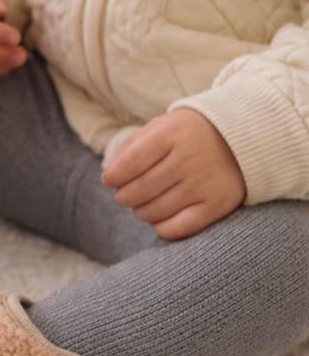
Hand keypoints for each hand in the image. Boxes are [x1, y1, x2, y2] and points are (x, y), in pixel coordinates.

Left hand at [101, 109, 246, 239]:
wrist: (247, 137)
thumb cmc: (191, 134)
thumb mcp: (162, 126)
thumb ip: (132, 146)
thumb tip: (109, 175)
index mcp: (173, 132)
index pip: (128, 164)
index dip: (113, 177)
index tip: (111, 179)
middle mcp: (190, 157)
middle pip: (137, 191)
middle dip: (124, 196)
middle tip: (127, 193)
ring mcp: (205, 182)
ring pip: (152, 212)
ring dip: (141, 211)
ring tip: (146, 201)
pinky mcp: (218, 204)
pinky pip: (175, 228)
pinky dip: (160, 227)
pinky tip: (161, 216)